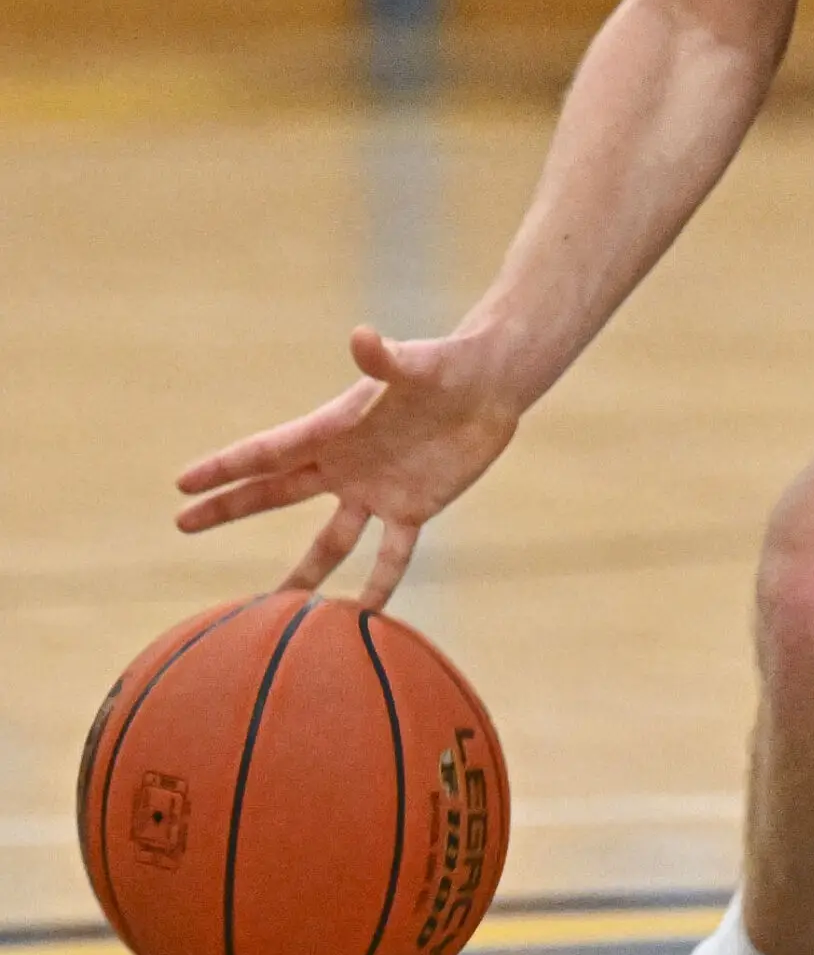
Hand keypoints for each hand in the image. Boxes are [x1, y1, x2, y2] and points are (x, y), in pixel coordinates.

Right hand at [175, 326, 522, 607]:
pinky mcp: (413, 507)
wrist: (490, 383)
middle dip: (230, 507)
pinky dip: (379, 583)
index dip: (226, 467)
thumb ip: (387, 359)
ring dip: (304, 572)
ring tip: (271, 606)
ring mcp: (375, 489)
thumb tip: (363, 337)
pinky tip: (363, 618)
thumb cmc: (448, 363)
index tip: (182, 482)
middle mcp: (345, 462)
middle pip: (277, 490)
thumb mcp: (417, 363)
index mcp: (335, 427)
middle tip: (182, 523)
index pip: (269, 451)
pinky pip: (391, 554)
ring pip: (330, 540)